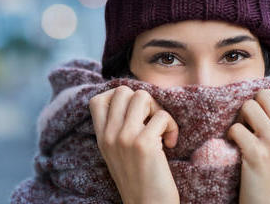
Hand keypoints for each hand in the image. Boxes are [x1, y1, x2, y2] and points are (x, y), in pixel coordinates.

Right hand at [89, 85, 179, 203]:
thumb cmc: (137, 178)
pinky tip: (170, 143)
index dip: (117, 97)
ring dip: (157, 109)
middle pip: (123, 91)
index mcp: (101, 137)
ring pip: (142, 96)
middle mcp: (109, 135)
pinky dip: (172, 127)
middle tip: (150, 119)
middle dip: (142, 100)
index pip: (97, 100)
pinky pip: (162, 116)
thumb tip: (133, 100)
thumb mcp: (116, 153)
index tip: (133, 111)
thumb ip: (116, 129)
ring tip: (161, 129)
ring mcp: (125, 138)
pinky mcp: (144, 144)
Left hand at [228, 86, 269, 203]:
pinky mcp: (257, 154)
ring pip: (248, 106)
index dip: (269, 99)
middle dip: (254, 106)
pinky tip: (238, 146)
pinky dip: (232, 136)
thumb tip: (265, 96)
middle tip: (253, 123)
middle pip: (263, 94)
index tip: (266, 114)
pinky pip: (236, 128)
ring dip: (242, 119)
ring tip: (246, 133)